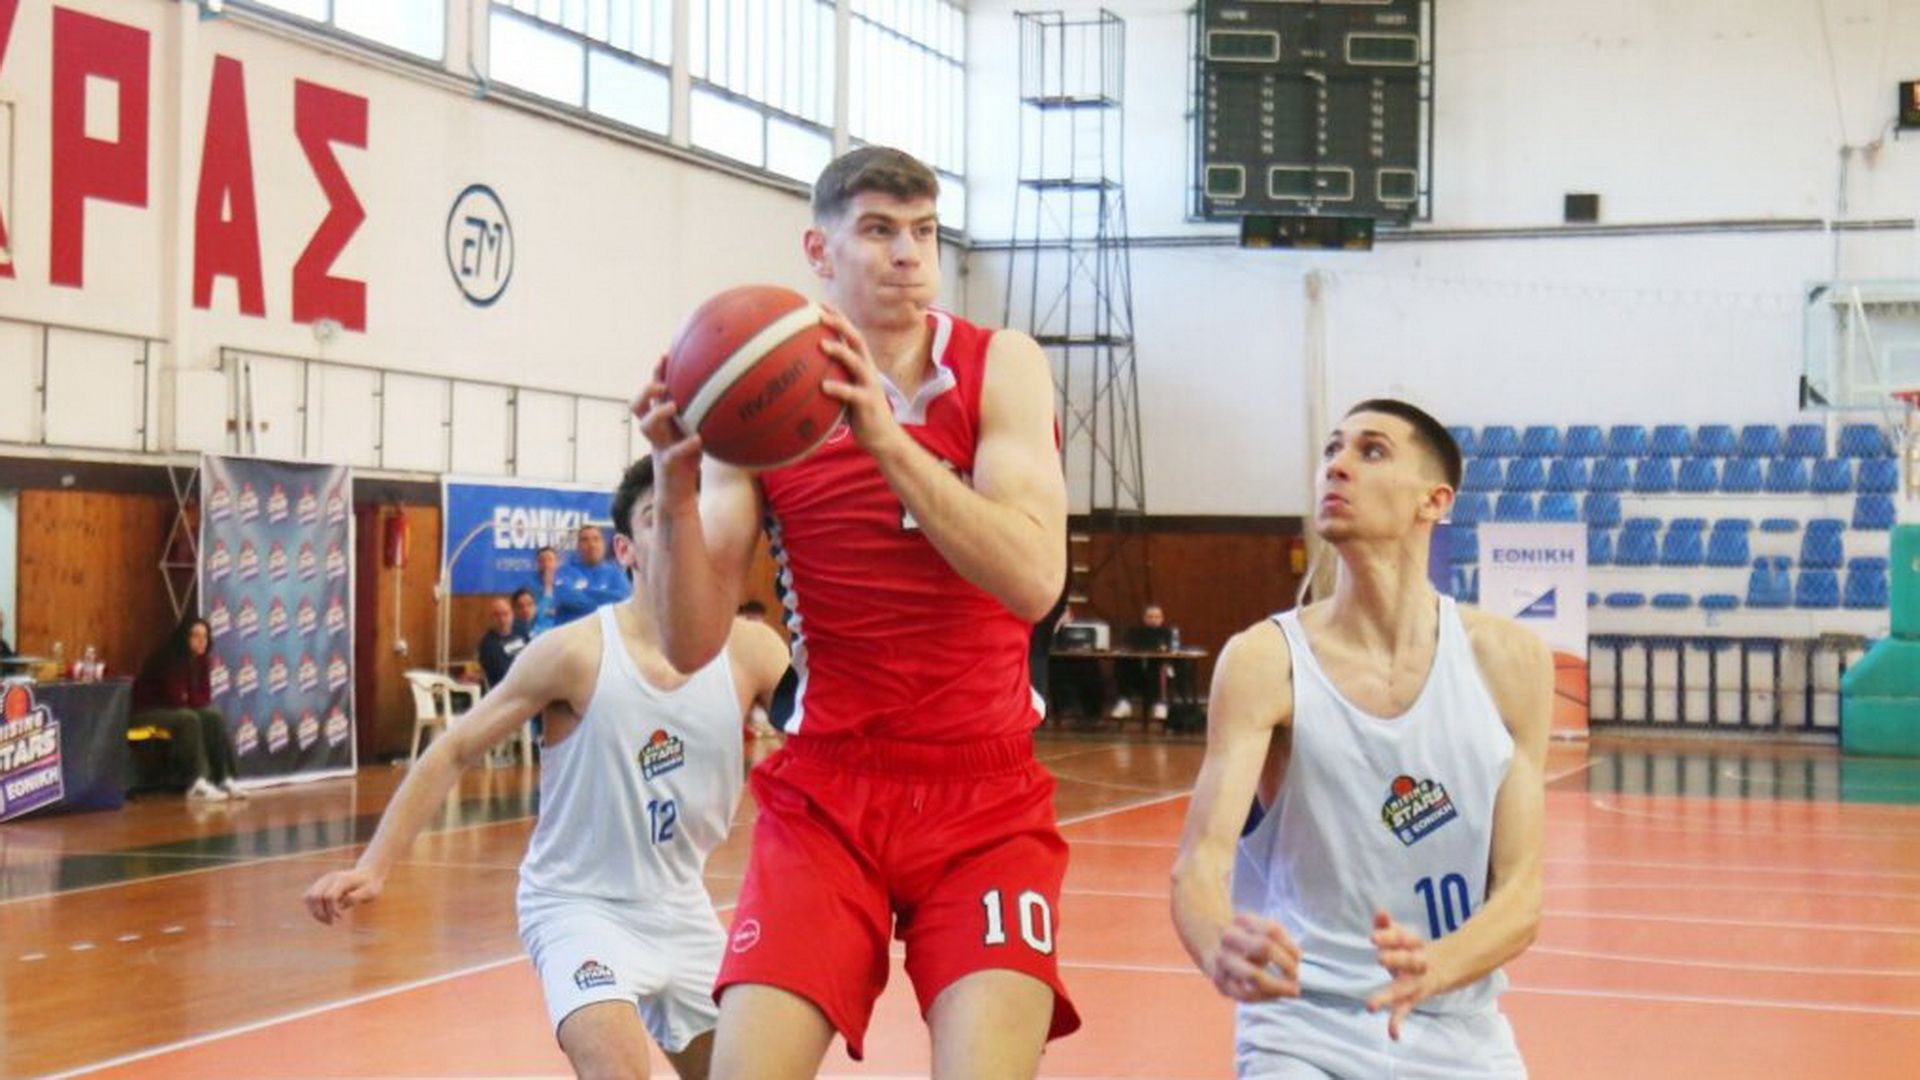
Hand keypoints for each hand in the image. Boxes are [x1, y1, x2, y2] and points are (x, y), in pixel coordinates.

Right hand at [304, 866, 384, 924]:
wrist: (367, 873)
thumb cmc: (370, 885)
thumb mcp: (371, 892)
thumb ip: (358, 896)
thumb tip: (343, 901)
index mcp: (342, 880)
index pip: (329, 897)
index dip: (332, 910)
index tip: (341, 917)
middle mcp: (330, 878)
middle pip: (315, 897)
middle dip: (320, 912)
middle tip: (331, 922)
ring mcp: (323, 880)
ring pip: (308, 897)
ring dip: (314, 911)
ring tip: (326, 920)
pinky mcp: (319, 884)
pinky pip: (308, 897)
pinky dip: (312, 908)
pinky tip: (323, 914)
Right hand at [633, 355, 702, 508]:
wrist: (678, 496)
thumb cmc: (689, 461)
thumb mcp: (696, 433)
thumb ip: (702, 416)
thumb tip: (731, 395)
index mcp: (661, 423)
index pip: (651, 394)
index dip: (655, 374)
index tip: (666, 355)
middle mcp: (656, 433)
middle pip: (637, 405)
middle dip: (646, 390)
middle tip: (661, 383)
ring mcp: (659, 448)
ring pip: (645, 426)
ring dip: (657, 413)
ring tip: (672, 405)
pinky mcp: (668, 465)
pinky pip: (672, 454)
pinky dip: (684, 445)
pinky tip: (698, 439)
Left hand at [817, 304, 905, 454]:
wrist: (882, 439)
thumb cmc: (858, 415)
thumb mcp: (845, 392)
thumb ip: (830, 379)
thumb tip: (800, 373)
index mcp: (861, 364)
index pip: (851, 334)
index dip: (838, 317)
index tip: (819, 304)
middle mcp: (868, 369)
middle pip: (856, 339)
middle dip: (840, 324)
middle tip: (819, 314)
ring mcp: (870, 385)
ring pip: (856, 362)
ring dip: (840, 351)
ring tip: (822, 344)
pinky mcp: (869, 403)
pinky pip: (853, 393)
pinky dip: (839, 388)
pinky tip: (823, 386)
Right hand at [1205, 912, 1301, 1002]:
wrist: (1213, 947)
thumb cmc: (1248, 941)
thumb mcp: (1261, 930)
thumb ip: (1280, 940)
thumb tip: (1297, 958)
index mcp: (1242, 920)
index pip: (1272, 930)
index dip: (1290, 946)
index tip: (1299, 957)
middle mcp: (1229, 937)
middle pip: (1264, 947)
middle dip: (1286, 964)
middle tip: (1295, 976)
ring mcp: (1222, 960)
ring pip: (1253, 975)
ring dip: (1277, 986)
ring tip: (1291, 990)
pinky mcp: (1219, 981)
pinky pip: (1244, 994)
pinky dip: (1265, 997)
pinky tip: (1275, 995)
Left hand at [1367, 908, 1438, 1039]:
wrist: (1451, 965)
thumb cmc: (1416, 950)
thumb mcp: (1403, 937)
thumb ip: (1387, 925)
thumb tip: (1378, 909)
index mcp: (1413, 945)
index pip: (1401, 937)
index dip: (1388, 934)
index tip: (1375, 930)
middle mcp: (1417, 963)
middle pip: (1407, 960)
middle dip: (1395, 959)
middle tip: (1380, 958)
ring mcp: (1417, 982)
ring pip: (1403, 988)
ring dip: (1387, 996)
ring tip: (1370, 1007)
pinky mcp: (1416, 996)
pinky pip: (1405, 1009)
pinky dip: (1397, 1022)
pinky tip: (1393, 1035)